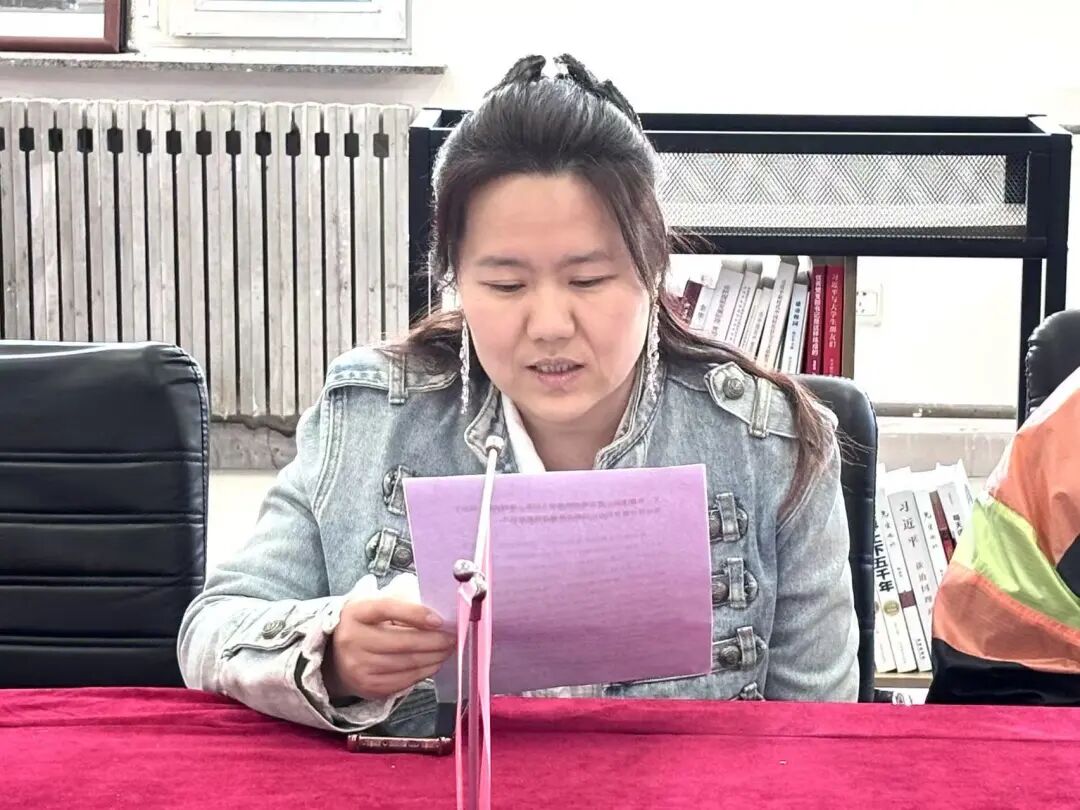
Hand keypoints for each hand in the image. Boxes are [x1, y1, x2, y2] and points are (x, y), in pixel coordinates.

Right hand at [322, 598, 454, 700]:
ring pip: (407, 664)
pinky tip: (434, 663)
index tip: (440, 620)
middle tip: (453, 637)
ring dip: (434, 657)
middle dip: (435, 641)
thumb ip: (401, 603)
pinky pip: (404, 681)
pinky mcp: (368, 687)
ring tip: (448, 649)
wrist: (336, 656)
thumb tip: (437, 612)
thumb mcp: (375, 606)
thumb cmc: (365, 625)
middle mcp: (353, 640)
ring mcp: (359, 667)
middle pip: (403, 642)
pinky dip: (424, 672)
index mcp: (356, 612)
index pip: (387, 609)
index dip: (415, 614)